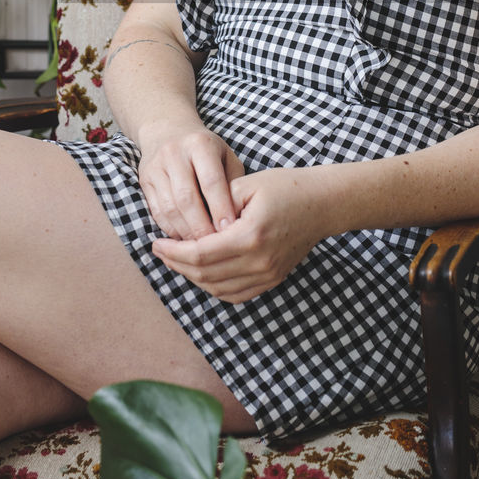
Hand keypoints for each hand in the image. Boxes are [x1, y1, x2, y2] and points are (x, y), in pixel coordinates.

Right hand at [139, 127, 244, 240]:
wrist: (167, 129)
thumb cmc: (206, 150)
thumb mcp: (225, 156)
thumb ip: (233, 183)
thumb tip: (238, 219)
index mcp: (200, 144)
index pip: (211, 181)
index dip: (220, 208)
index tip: (230, 230)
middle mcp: (174, 152)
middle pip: (186, 198)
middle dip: (201, 226)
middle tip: (215, 246)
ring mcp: (155, 166)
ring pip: (169, 208)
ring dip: (185, 232)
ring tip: (200, 247)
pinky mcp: (143, 179)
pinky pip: (156, 211)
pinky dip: (170, 229)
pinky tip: (183, 239)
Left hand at [152, 167, 328, 303]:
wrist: (323, 204)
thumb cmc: (285, 187)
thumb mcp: (246, 184)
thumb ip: (216, 202)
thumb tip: (190, 221)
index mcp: (250, 236)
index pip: (201, 254)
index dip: (174, 251)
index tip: (156, 242)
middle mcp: (259, 262)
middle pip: (205, 275)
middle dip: (177, 264)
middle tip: (160, 251)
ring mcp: (268, 275)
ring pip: (218, 289)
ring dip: (192, 277)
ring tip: (176, 260)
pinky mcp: (272, 279)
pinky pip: (235, 294)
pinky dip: (213, 286)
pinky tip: (200, 272)